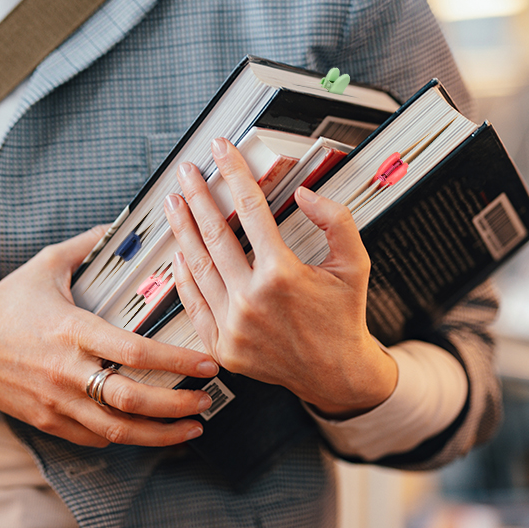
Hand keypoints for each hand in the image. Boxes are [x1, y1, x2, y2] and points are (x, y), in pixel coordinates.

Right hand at [0, 225, 219, 447]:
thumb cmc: (6, 302)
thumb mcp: (46, 265)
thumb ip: (87, 245)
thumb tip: (120, 225)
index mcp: (71, 329)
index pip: (133, 351)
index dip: (176, 361)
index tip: (208, 363)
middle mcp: (65, 370)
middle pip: (132, 400)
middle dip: (177, 406)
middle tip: (207, 401)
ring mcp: (55, 401)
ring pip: (117, 430)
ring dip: (160, 433)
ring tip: (192, 428)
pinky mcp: (46, 420)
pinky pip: (94, 438)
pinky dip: (125, 438)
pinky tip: (148, 431)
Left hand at [164, 138, 396, 417]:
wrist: (337, 374)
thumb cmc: (343, 318)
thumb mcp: (354, 264)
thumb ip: (336, 221)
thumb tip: (305, 195)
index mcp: (282, 275)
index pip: (251, 211)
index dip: (234, 175)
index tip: (222, 153)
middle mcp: (252, 300)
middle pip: (215, 235)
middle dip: (198, 197)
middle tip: (186, 172)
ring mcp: (233, 325)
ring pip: (199, 267)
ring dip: (183, 231)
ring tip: (174, 204)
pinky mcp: (222, 345)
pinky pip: (194, 304)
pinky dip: (184, 277)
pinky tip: (179, 254)